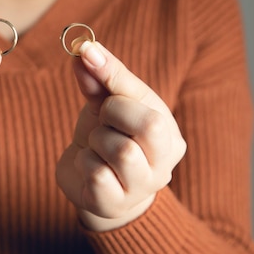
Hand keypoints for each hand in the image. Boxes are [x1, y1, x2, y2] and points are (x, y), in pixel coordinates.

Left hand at [56, 41, 186, 231]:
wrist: (91, 184)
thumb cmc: (107, 137)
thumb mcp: (106, 105)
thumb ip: (100, 79)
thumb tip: (83, 49)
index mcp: (169, 134)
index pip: (149, 100)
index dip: (113, 75)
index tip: (86, 54)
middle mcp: (164, 164)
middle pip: (148, 127)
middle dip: (113, 113)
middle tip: (103, 117)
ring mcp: (141, 187)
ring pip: (120, 150)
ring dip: (96, 140)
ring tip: (95, 144)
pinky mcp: (114, 204)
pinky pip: (97, 174)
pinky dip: (84, 162)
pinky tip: (88, 165)